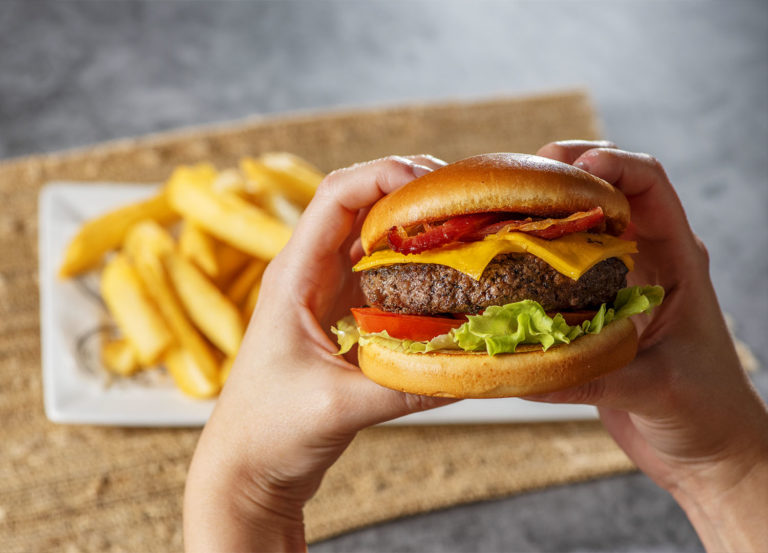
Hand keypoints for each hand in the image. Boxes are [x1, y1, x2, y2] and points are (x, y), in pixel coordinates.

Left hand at [183, 155, 452, 551]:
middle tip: (461, 198)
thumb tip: (474, 367)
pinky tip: (446, 272)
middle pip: (357, 202)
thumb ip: (407, 388)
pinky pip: (380, 270)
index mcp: (294, 276)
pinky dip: (413, 260)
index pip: (335, 196)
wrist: (247, 467)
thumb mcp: (341, 408)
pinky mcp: (340, 314)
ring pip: (371, 233)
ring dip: (413, 222)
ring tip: (462, 224)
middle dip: (408, 188)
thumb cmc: (270, 432)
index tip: (433, 182)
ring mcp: (324, 292)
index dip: (384, 175)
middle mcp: (308, 272)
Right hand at [532, 140, 767, 551]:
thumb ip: (596, 377)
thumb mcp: (659, 389)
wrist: (708, 450)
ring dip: (538, 213)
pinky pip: (557, 269)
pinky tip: (497, 268)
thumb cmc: (708, 413)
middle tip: (513, 184)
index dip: (610, 164)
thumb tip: (524, 371)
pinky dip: (527, 260)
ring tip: (495, 214)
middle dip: (559, 174)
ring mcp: (617, 282)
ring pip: (575, 225)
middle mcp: (645, 260)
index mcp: (677, 259)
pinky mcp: (594, 309)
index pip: (649, 184)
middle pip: (604, 189)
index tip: (568, 167)